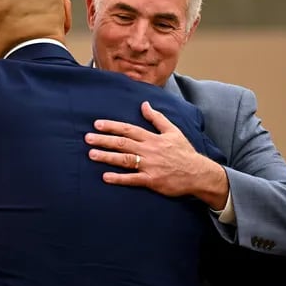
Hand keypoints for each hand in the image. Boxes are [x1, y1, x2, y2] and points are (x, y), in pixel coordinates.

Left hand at [85, 101, 228, 208]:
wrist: (198, 173)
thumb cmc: (184, 152)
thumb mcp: (173, 131)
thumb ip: (157, 118)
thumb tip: (145, 104)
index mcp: (153, 138)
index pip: (129, 129)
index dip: (112, 126)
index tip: (97, 124)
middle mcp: (149, 150)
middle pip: (123, 143)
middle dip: (104, 140)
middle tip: (88, 139)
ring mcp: (150, 166)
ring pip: (125, 159)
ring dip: (107, 157)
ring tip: (92, 154)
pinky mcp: (152, 181)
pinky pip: (133, 179)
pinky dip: (119, 178)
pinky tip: (105, 177)